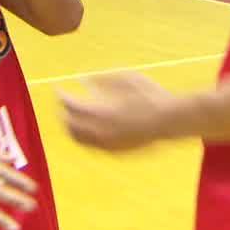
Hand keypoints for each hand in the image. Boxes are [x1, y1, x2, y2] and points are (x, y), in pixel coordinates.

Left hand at [59, 73, 178, 151]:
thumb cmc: (150, 94)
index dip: (62, 96)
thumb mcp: (125, 78)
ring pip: (79, 140)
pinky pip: (92, 146)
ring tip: (71, 117)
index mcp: (101, 111)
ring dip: (71, 127)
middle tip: (63, 104)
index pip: (71, 106)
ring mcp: (108, 143)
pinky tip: (88, 128)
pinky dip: (85, 137)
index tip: (59, 89)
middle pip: (70, 125)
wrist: (171, 119)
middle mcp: (101, 131)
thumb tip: (82, 80)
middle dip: (63, 113)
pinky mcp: (116, 151)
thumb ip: (101, 80)